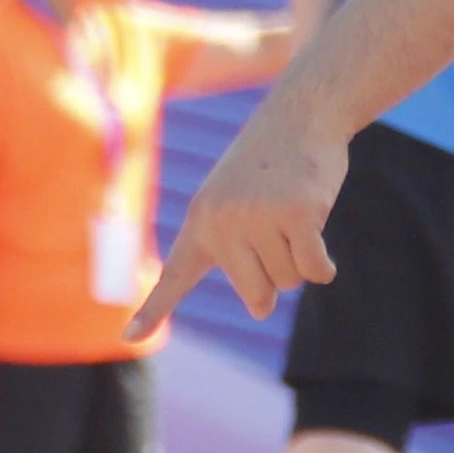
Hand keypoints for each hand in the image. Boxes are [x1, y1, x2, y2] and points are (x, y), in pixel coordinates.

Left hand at [129, 90, 349, 340]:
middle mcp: (222, 222)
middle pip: (258, 294)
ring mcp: (258, 218)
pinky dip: (324, 263)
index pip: (173, 277)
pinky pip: (316, 270)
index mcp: (200, 222)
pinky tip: (318, 222)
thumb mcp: (237, 205)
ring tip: (291, 208)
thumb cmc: (267, 166)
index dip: (153, 311)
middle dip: (277, 273)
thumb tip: (259, 310)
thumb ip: (239, 258)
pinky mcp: (298, 215)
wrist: (299, 115)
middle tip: (277, 224)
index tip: (129, 337)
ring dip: (302, 255)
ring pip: (290, 282)